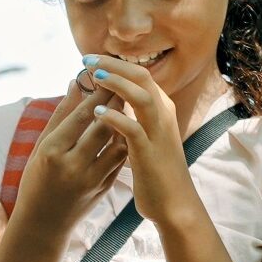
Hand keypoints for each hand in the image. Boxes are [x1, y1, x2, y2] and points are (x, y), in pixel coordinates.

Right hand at [13, 69, 131, 231]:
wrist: (43, 224)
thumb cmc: (36, 181)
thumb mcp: (40, 147)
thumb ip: (60, 115)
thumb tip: (75, 82)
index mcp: (52, 152)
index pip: (81, 115)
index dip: (97, 92)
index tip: (106, 73)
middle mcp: (73, 165)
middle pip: (103, 126)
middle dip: (116, 100)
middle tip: (124, 81)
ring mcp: (91, 179)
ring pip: (118, 142)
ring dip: (125, 120)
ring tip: (127, 102)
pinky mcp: (104, 188)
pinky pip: (120, 158)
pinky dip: (124, 139)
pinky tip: (126, 126)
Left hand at [82, 56, 200, 224]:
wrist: (175, 203)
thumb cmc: (155, 171)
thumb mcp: (144, 139)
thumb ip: (132, 118)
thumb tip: (111, 102)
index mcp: (161, 110)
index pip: (140, 75)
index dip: (116, 64)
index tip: (91, 59)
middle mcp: (163, 116)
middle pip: (141, 77)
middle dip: (113, 65)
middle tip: (87, 59)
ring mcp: (158, 133)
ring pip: (141, 97)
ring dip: (116, 84)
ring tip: (93, 77)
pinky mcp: (150, 153)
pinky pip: (134, 129)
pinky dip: (116, 119)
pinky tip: (98, 114)